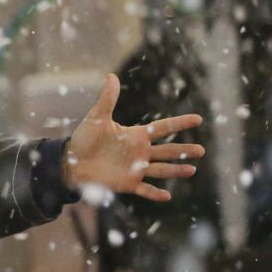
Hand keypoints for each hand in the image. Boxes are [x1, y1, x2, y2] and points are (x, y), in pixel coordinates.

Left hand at [63, 74, 202, 201]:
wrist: (70, 162)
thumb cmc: (84, 139)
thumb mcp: (97, 117)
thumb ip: (108, 98)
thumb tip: (111, 75)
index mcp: (136, 136)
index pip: (163, 128)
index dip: (180, 123)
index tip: (198, 119)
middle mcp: (139, 152)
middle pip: (167, 151)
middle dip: (183, 151)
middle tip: (201, 150)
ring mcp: (135, 169)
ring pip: (161, 169)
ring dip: (175, 170)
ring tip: (192, 170)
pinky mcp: (126, 183)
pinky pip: (144, 189)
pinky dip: (154, 194)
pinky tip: (168, 196)